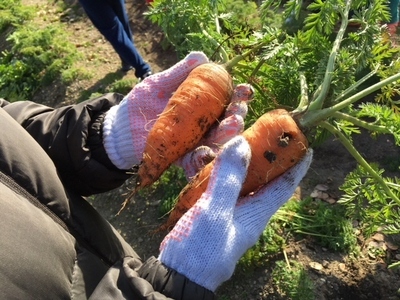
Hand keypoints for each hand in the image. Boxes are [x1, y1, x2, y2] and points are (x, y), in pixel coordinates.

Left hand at [102, 51, 253, 174]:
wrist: (120, 129)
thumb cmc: (140, 104)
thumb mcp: (158, 84)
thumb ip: (178, 73)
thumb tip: (201, 56)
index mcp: (202, 105)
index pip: (226, 99)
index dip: (239, 95)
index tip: (245, 90)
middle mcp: (203, 124)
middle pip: (228, 120)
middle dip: (238, 114)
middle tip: (239, 109)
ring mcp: (194, 142)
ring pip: (217, 141)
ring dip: (228, 134)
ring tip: (232, 125)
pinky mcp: (182, 157)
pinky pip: (196, 161)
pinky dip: (203, 158)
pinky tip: (207, 152)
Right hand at [158, 136, 312, 291]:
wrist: (177, 275)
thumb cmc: (201, 248)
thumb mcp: (215, 211)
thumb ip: (229, 179)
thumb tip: (242, 143)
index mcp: (256, 214)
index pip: (283, 185)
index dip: (296, 165)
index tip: (306, 145)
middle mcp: (246, 212)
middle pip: (262, 179)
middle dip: (265, 156)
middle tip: (264, 133)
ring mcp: (227, 213)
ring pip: (238, 181)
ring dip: (238, 161)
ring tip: (236, 140)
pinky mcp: (210, 213)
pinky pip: (217, 186)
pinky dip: (214, 172)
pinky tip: (206, 161)